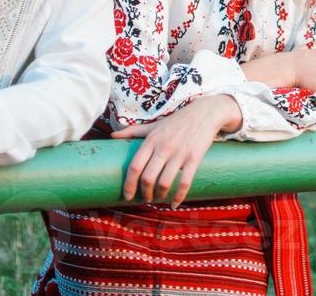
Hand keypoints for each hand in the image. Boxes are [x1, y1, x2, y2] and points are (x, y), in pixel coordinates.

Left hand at [111, 96, 241, 205]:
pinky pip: (185, 182)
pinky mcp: (194, 158)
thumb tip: (112, 136)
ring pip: (164, 182)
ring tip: (159, 198)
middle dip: (145, 193)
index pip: (135, 166)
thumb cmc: (175, 121)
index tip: (127, 196)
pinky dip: (178, 197)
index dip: (129, 184)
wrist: (204, 113)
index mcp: (151, 140)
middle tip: (146, 198)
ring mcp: (179, 153)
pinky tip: (174, 203)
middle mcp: (163, 147)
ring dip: (160, 195)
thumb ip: (132, 131)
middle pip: (148, 178)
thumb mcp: (153, 125)